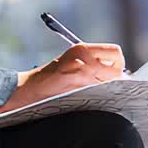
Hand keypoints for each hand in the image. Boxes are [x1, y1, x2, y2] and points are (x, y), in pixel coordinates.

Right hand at [0, 43, 124, 112]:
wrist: (27, 89)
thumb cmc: (50, 80)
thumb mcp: (72, 65)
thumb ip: (93, 66)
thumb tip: (120, 76)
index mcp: (82, 48)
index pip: (115, 53)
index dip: (119, 65)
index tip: (118, 76)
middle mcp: (83, 54)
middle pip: (117, 67)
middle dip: (118, 79)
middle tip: (112, 88)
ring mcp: (80, 67)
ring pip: (110, 80)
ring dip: (110, 89)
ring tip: (99, 95)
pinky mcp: (75, 80)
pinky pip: (98, 90)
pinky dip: (100, 96)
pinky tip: (90, 99)